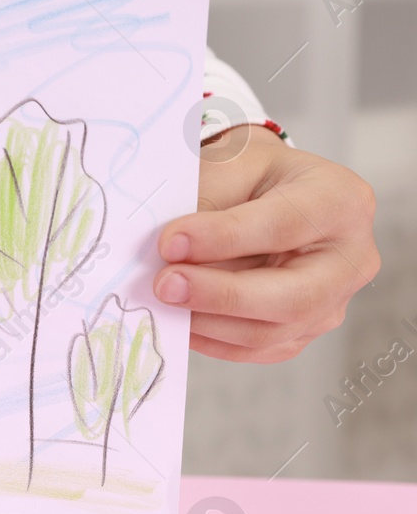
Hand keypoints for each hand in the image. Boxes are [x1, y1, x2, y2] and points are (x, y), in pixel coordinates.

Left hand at [155, 126, 378, 363]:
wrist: (264, 193)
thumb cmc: (250, 174)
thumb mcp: (230, 164)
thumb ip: (205, 204)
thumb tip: (167, 253)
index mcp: (340, 201)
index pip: (283, 227)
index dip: (223, 238)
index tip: (169, 242)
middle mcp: (350, 258)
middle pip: (292, 297)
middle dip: (219, 295)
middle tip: (163, 284)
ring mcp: (332, 300)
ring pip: (270, 332)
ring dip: (207, 321)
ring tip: (163, 299)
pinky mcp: (304, 330)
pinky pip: (257, 349)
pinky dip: (211, 340)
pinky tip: (180, 320)